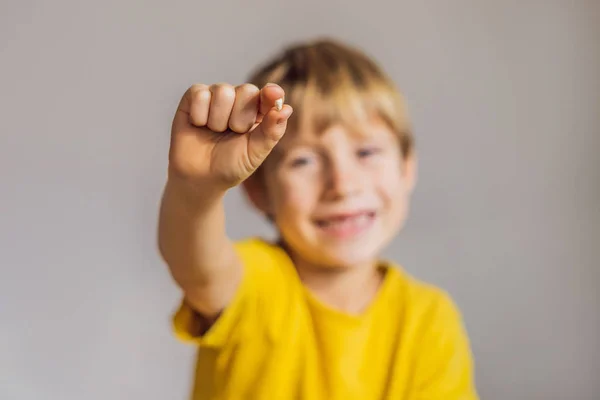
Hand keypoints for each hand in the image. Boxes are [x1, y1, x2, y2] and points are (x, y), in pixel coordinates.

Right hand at [168, 83, 292, 190]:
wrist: (199, 177)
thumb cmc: (230, 166)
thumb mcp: (255, 153)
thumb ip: (271, 131)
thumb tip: (286, 108)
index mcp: (260, 113)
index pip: (269, 96)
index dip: (271, 94)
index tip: (272, 94)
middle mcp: (240, 100)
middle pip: (246, 90)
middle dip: (239, 118)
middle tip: (232, 134)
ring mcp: (217, 96)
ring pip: (223, 91)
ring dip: (218, 119)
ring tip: (214, 132)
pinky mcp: (195, 97)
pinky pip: (200, 93)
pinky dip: (199, 114)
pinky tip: (198, 125)